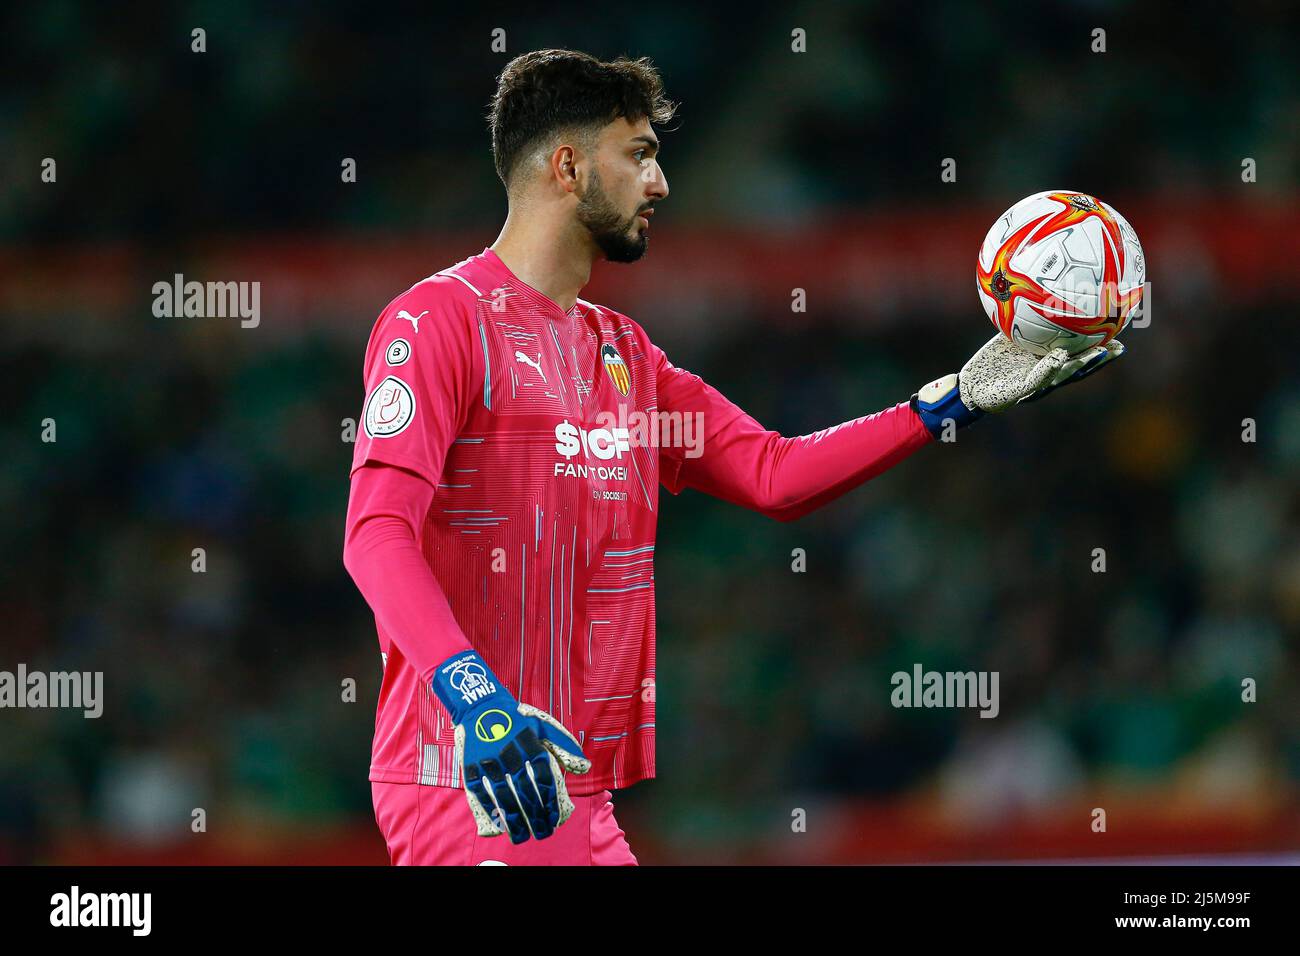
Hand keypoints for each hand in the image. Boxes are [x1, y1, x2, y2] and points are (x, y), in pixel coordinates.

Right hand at [431, 651, 590, 842]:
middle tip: (543, 834)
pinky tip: (499, 827)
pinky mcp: (470, 766)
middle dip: (535, 818)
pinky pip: (480, 794)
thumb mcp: (544, 725)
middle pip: (525, 793)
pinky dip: (489, 812)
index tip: (555, 820)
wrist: (480, 704)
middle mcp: (511, 754)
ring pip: (503, 797)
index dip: (550, 803)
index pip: (544, 779)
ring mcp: (489, 761)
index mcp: (531, 744)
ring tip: (523, 837)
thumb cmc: (517, 719)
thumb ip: (565, 746)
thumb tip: (585, 768)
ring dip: (514, 821)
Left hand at [912, 333, 1123, 437]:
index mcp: (1047, 364)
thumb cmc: (992, 363)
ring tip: (1099, 353)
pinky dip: (1048, 369)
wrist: (970, 388)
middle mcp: (1046, 377)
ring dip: (1082, 365)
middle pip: (1078, 369)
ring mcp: (1034, 386)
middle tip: (1119, 346)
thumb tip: (1034, 290)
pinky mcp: (1017, 392)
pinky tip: (1060, 357)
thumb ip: (1025, 322)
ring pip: (1063, 376)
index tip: (1119, 335)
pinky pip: (1035, 379)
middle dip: (1099, 359)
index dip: (1100, 348)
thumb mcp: (1010, 339)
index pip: (1079, 356)